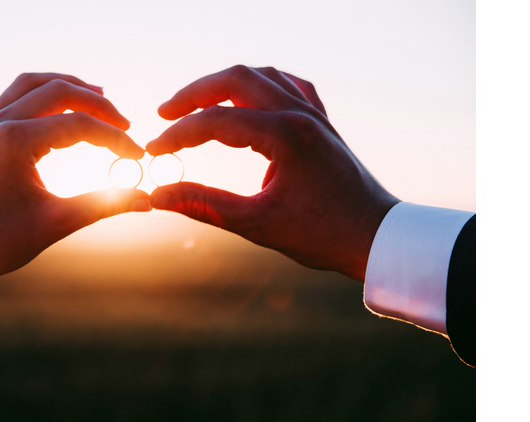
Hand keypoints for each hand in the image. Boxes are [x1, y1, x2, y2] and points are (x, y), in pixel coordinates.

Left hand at [0, 73, 149, 288]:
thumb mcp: (56, 223)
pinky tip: (55, 107)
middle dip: (97, 104)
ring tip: (97, 96)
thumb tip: (147, 201)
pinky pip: (10, 96)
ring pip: (30, 83)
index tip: (137, 156)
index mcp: (15, 141)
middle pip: (57, 91)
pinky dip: (38, 94)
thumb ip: (104, 205)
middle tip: (124, 123)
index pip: (80, 126)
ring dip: (66, 86)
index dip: (115, 139)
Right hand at [146, 65, 398, 281]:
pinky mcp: (322, 123)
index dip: (177, 135)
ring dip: (223, 85)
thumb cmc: (323, 234)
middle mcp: (300, 114)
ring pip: (261, 76)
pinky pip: (288, 86)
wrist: (377, 237)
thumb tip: (158, 196)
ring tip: (196, 105)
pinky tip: (249, 98)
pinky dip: (260, 86)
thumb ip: (203, 206)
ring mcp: (314, 114)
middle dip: (194, 93)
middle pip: (235, 79)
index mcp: (284, 136)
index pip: (215, 122)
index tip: (153, 151)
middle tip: (164, 113)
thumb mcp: (257, 224)